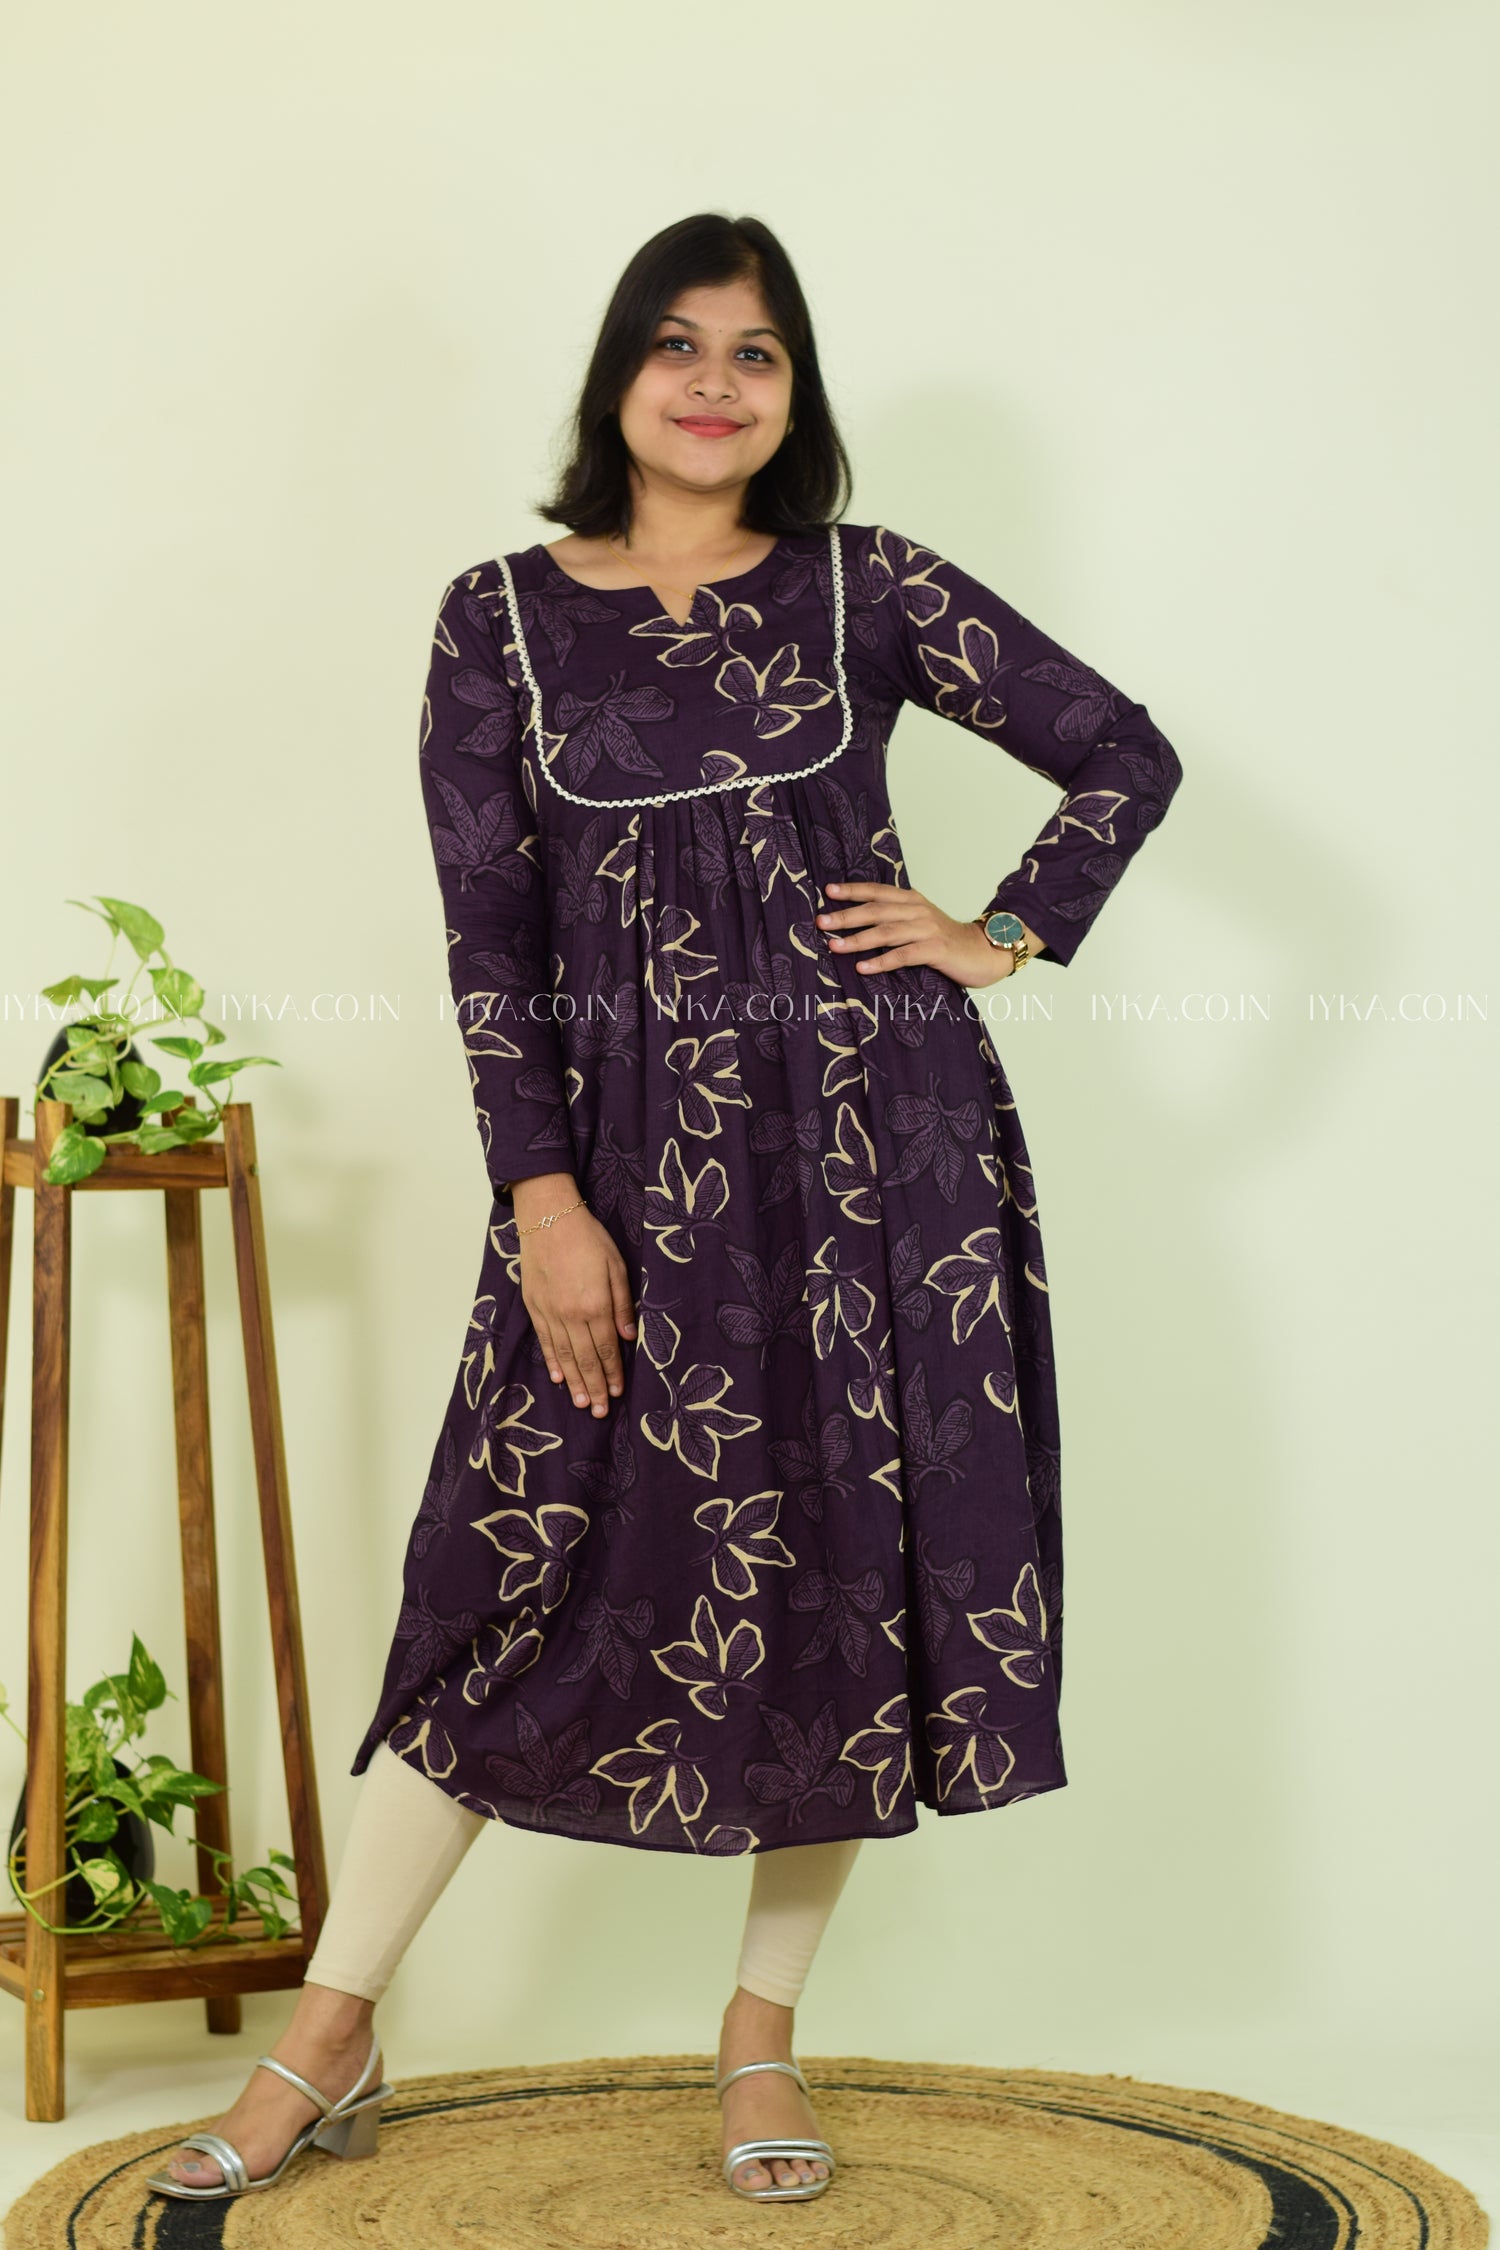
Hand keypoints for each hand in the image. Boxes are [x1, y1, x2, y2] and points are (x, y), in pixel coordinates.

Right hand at [511, 1174, 636, 1415]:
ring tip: (581, 1403)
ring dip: (574, 1382)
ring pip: (564, 1356)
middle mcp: (572, 1315)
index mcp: (595, 1305)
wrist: (548, 1218)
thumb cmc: (588, 1238)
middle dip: (595, 1387)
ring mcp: (550, 1312)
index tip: (618, 1393)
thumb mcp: (617, 1266)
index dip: (613, 1373)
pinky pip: (545, 1341)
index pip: (607, 1349)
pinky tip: (558, 1377)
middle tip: (599, 1411)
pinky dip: (552, 1361)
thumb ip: (622, 1303)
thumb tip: (628, 1336)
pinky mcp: (534, 1307)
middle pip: (585, 1359)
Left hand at [816, 882, 1042, 987]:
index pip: (878, 891)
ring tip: (835, 946)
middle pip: (877, 910)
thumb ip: (896, 918)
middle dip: (847, 915)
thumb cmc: (947, 941)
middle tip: (822, 922)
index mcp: (912, 901)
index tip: (828, 891)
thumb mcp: (920, 921)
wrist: (985, 951)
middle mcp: (918, 911)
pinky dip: (882, 961)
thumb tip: (859, 921)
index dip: (853, 891)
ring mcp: (927, 930)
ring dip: (858, 939)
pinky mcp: (936, 950)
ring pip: (887, 932)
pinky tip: (864, 968)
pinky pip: (904, 955)